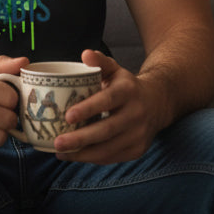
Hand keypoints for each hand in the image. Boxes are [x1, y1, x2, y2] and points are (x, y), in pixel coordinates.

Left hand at [53, 49, 163, 163]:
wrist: (156, 103)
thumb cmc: (126, 86)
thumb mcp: (115, 69)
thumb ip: (99, 61)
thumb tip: (85, 54)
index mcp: (128, 90)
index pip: (108, 100)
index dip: (88, 109)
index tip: (67, 116)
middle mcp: (136, 113)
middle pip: (106, 130)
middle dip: (80, 138)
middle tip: (58, 142)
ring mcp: (139, 134)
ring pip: (108, 149)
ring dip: (82, 153)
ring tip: (60, 152)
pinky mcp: (137, 150)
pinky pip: (111, 157)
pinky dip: (91, 158)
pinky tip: (74, 155)